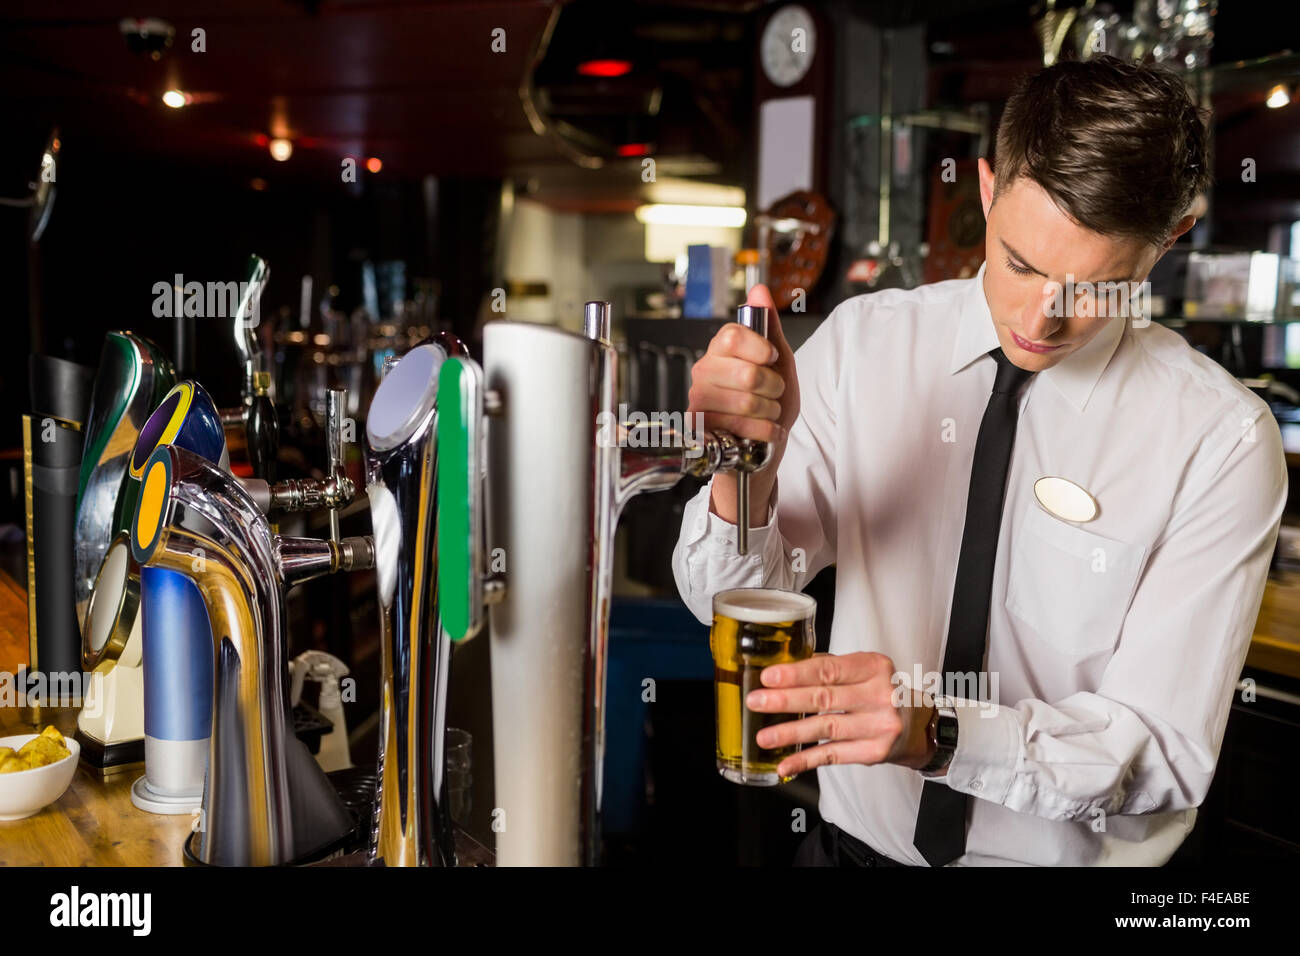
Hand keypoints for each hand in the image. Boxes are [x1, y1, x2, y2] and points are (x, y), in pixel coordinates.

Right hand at [688, 284, 799, 525]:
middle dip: (774, 387)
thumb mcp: (779, 360)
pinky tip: (763, 430)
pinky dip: (766, 431)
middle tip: (772, 393)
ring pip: (749, 401)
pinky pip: (744, 426)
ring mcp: (699, 400)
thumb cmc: (770, 401)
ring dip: (771, 411)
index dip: (760, 349)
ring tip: (767, 413)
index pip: (733, 335)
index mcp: (720, 349)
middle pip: (747, 372)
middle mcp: (704, 371)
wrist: (763, 444)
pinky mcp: (702, 428)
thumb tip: (760, 289)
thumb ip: (769, 326)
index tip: (771, 359)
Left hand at [745, 652, 936, 777]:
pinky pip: (833, 756)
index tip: (769, 677)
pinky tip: (785, 763)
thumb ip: (829, 668)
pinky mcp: (874, 752)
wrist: (918, 724)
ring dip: (790, 733)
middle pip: (825, 698)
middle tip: (757, 701)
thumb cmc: (880, 691)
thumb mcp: (863, 670)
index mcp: (874, 667)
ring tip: (764, 736)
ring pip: (826, 728)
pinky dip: (805, 760)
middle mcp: (880, 695)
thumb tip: (783, 672)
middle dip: (786, 701)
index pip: (829, 669)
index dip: (796, 674)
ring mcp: (879, 726)